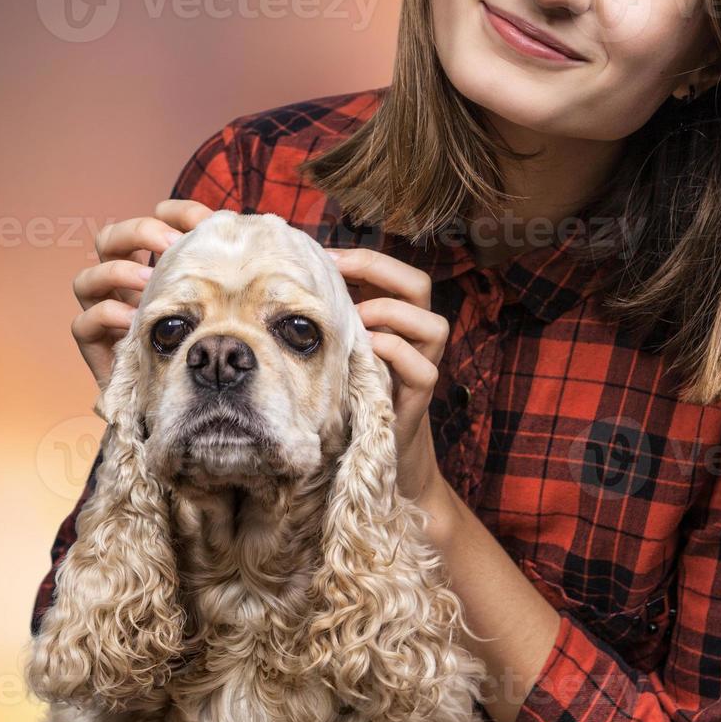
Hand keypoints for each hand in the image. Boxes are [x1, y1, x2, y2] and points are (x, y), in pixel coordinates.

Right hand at [72, 199, 213, 390]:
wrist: (181, 405)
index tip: (202, 221)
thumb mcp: (218, 305)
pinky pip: (82, 324)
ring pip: (86, 279)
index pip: (151, 222)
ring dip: (117, 273)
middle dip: (137, 233)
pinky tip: (134, 321)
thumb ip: (224, 275)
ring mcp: (104, 315)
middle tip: (169, 245)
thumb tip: (247, 238)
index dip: (172, 213)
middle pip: (108, 240)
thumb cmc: (203, 349)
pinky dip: (106, 316)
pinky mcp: (95, 347)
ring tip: (148, 283)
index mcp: (150, 266)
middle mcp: (122, 286)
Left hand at [326, 247, 449, 505]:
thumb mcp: (338, 354)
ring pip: (435, 325)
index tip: (323, 255)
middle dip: (381, 271)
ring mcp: (421, 370)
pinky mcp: (418, 403)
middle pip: (420, 285)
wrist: (382, 466)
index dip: (364, 259)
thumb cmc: (350, 402)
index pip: (395, 273)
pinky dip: (395, 354)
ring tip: (357, 321)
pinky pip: (424, 371)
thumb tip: (285, 286)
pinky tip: (366, 352)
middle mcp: (414, 341)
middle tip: (339, 272)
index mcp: (394, 322)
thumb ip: (329, 322)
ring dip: (392, 315)